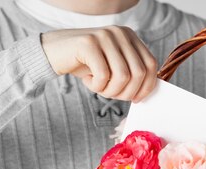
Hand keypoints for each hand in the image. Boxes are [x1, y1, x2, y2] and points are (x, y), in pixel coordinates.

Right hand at [41, 26, 157, 101]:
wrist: (54, 53)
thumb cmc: (86, 64)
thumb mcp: (112, 67)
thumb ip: (130, 73)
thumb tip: (146, 93)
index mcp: (130, 37)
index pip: (151, 64)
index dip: (146, 86)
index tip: (135, 99)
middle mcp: (120, 33)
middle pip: (138, 73)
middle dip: (126, 92)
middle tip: (110, 94)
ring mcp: (105, 36)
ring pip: (123, 76)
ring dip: (110, 91)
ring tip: (98, 87)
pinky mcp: (89, 43)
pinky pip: (103, 76)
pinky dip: (96, 87)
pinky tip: (88, 80)